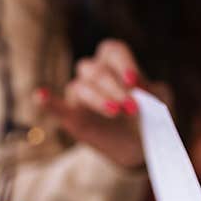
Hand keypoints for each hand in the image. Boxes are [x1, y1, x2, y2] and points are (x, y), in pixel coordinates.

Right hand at [35, 39, 172, 168]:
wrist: (141, 149)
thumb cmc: (150, 118)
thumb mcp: (160, 102)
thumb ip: (152, 90)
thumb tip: (137, 87)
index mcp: (116, 63)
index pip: (113, 51)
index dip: (124, 64)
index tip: (134, 83)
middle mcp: (95, 74)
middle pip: (96, 70)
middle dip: (115, 88)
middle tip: (132, 107)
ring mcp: (81, 95)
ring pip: (80, 86)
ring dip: (98, 98)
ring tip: (116, 112)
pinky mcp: (73, 117)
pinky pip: (56, 105)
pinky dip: (47, 100)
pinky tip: (40, 95)